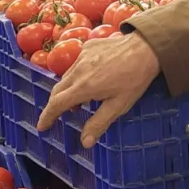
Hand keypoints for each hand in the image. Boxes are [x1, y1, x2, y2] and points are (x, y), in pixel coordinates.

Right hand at [36, 32, 159, 147]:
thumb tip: (85, 143)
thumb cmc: (134, 78)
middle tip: (58, 115)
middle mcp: (78, 70)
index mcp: (83, 87)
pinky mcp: (88, 46)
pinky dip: (77, 75)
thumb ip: (99, 123)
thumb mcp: (119, 105)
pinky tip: (91, 79)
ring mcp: (82, 56)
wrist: (145, 47)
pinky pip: (76, 64)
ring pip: (66, 77)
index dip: (47, 117)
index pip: (56, 104)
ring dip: (67, 90)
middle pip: (57, 90)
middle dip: (55, 105)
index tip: (42, 127)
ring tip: (80, 101)